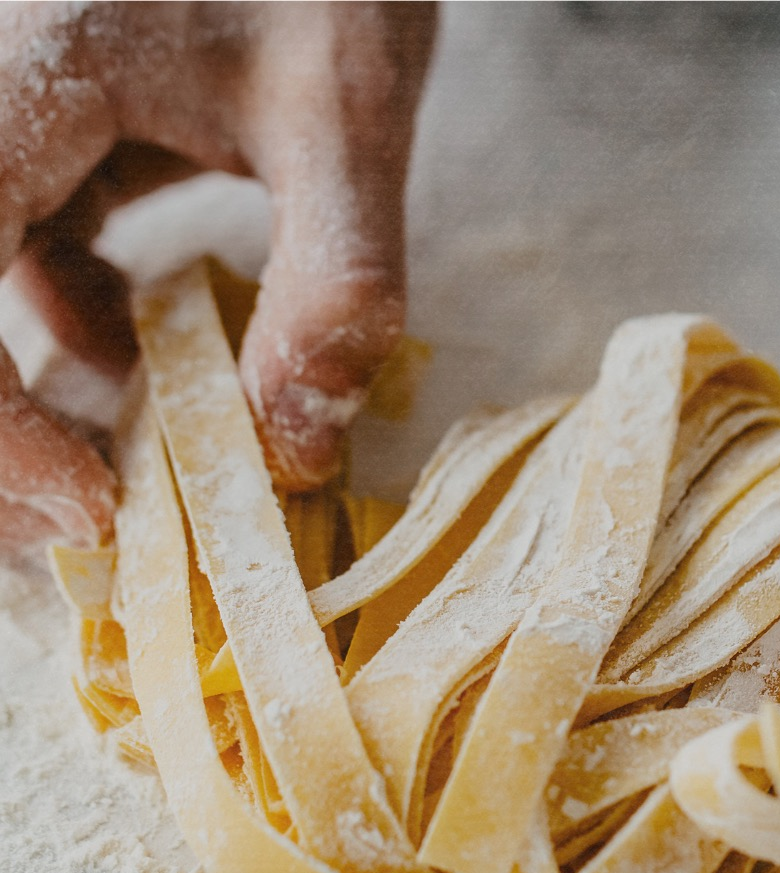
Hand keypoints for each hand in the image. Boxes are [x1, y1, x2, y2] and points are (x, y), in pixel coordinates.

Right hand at [0, 1, 433, 552]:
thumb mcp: (347, 112)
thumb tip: (296, 445)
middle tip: (76, 508)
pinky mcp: (37, 110)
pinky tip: (135, 343)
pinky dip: (65, 307)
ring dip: (25, 371)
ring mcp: (6, 95)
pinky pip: (15, 231)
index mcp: (22, 60)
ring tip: (112, 454)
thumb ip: (332, 280)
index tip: (82, 504)